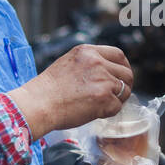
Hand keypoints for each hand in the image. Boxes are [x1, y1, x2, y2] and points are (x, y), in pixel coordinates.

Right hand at [8, 44, 133, 138]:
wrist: (39, 104)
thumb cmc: (47, 90)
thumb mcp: (68, 63)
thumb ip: (88, 64)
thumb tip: (106, 73)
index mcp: (88, 52)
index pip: (118, 54)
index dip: (122, 67)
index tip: (121, 76)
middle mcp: (98, 63)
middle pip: (126, 72)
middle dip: (124, 84)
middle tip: (117, 95)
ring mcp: (103, 80)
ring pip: (124, 90)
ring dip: (118, 99)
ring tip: (102, 105)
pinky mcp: (104, 98)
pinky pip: (117, 106)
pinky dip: (109, 112)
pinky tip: (95, 112)